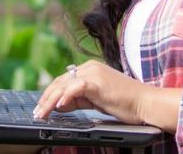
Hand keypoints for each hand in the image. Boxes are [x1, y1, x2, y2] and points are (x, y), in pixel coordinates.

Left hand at [33, 60, 148, 124]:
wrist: (145, 102)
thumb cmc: (124, 103)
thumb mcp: (96, 101)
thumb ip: (78, 100)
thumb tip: (59, 104)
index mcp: (89, 70)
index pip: (62, 81)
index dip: (49, 94)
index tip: (40, 107)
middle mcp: (89, 68)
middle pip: (60, 82)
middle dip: (45, 98)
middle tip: (36, 113)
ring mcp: (93, 73)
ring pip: (64, 85)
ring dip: (50, 100)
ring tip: (42, 113)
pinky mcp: (98, 82)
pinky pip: (77, 87)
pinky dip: (66, 96)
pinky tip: (59, 106)